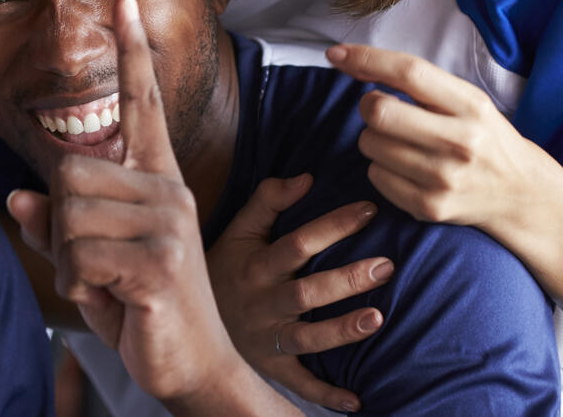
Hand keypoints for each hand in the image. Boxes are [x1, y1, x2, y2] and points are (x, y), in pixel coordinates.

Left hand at [8, 0, 295, 414]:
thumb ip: (52, 223)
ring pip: (68, 216)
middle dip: (59, 228)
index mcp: (154, 177)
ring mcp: (169, 222)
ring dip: (69, 261)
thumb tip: (16, 193)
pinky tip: (114, 301)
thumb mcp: (87, 259)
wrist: (188, 364)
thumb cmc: (136, 304)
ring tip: (105, 283)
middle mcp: (167, 189)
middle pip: (67, 173)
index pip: (142, 102)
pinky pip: (81, 256)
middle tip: (92, 264)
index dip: (131, 51)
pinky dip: (81, 285)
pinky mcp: (162, 260)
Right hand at [207, 175, 388, 412]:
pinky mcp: (272, 365)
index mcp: (256, 265)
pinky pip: (299, 382)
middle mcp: (262, 301)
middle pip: (307, 291)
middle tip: (386, 266)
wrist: (186, 314)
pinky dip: (326, 395)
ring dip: (341, 330)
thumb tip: (307, 177)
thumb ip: (268, 200)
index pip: (298, 243)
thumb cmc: (223, 267)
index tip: (370, 210)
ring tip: (377, 319)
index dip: (333, 225)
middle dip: (346, 279)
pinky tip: (357, 401)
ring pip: (307, 336)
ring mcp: (267, 336)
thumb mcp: (238, 230)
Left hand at [330, 44, 539, 227]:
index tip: (336, 54)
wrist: (522, 196)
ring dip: (375, 140)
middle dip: (368, 107)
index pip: (409, 72)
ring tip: (405, 145)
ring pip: (369, 144)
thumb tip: (347, 60)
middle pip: (378, 111)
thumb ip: (416, 82)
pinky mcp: (430, 207)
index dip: (366, 58)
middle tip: (384, 113)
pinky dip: (381, 169)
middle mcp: (461, 141)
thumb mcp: (465, 102)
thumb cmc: (482, 139)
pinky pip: (375, 176)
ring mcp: (445, 177)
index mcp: (471, 106)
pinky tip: (409, 170)